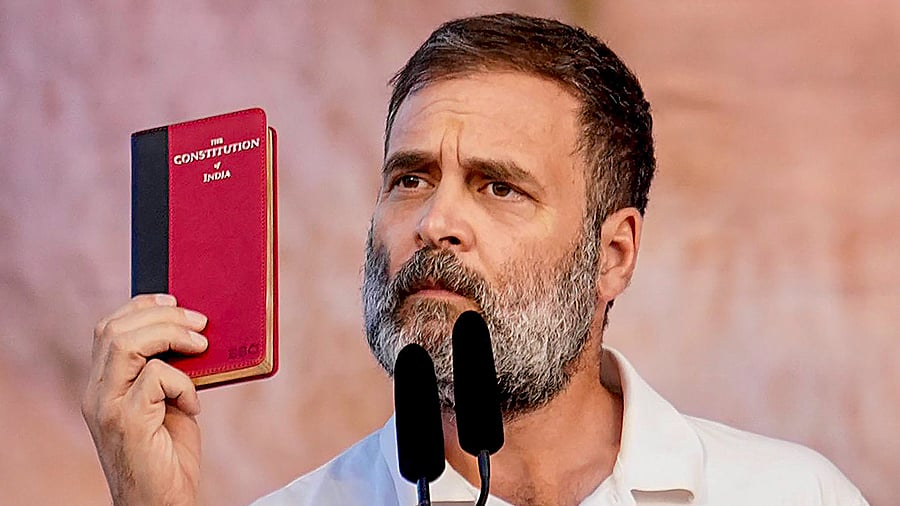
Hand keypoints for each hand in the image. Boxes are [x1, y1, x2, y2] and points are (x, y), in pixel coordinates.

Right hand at [82, 294, 208, 505]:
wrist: (161, 504)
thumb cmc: (168, 454)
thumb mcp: (168, 402)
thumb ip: (168, 370)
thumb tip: (195, 331)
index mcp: (102, 384)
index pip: (108, 328)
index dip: (141, 306)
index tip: (175, 300)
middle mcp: (95, 393)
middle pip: (115, 329)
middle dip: (162, 315)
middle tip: (200, 323)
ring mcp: (106, 407)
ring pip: (126, 343)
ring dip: (171, 334)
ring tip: (201, 345)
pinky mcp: (126, 422)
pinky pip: (156, 377)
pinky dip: (184, 382)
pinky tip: (194, 405)